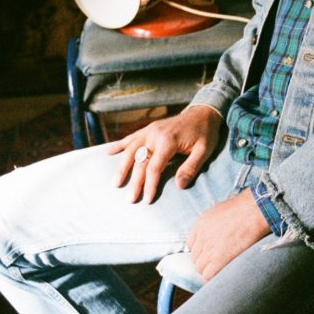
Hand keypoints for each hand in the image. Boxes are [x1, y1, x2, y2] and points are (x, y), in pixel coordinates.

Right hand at [108, 105, 222, 203]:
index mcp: (168, 141)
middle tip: (129, 199)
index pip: (154, 168)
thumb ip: (191, 168)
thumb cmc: (205, 133)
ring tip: (115, 183)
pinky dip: (119, 145)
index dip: (150, 185)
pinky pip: (131, 138)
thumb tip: (179, 186)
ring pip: (130, 150)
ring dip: (121, 167)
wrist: (203, 112)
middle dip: (134, 182)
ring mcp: (149, 130)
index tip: (148, 200)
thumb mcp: (204, 151)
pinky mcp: (148, 129)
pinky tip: (108, 153)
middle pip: (139, 162)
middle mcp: (154, 135)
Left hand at [188, 188, 270, 281]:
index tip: (209, 253)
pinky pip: (208, 275)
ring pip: (200, 268)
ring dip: (208, 270)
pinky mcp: (218, 260)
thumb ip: (213, 223)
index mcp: (200, 225)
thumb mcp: (221, 211)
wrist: (252, 212)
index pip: (192, 245)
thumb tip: (218, 230)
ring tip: (220, 270)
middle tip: (216, 263)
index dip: (201, 250)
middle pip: (195, 258)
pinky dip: (212, 277)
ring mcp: (208, 250)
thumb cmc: (243, 208)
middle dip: (204, 261)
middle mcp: (201, 238)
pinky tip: (220, 275)